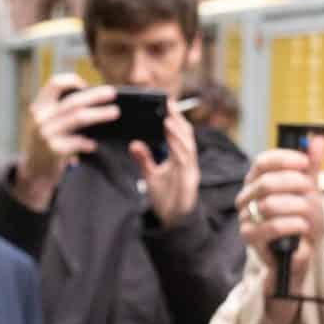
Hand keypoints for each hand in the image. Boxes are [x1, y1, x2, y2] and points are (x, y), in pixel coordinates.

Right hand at [14, 74, 118, 208]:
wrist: (32, 172)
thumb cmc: (44, 144)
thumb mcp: (45, 122)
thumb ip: (60, 110)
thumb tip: (92, 96)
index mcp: (38, 107)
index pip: (54, 84)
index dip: (72, 81)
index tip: (86, 85)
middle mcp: (40, 118)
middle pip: (73, 101)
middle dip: (95, 96)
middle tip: (112, 93)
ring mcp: (46, 134)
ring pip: (78, 118)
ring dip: (99, 114)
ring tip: (114, 112)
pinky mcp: (53, 150)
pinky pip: (77, 143)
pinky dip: (88, 143)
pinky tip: (94, 145)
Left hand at [132, 104, 199, 226]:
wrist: (174, 221)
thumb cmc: (166, 197)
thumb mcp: (150, 176)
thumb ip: (144, 159)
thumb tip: (133, 144)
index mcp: (179, 157)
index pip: (177, 132)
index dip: (174, 117)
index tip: (165, 102)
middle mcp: (187, 160)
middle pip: (185, 134)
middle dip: (177, 118)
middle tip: (167, 103)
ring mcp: (190, 169)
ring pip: (188, 145)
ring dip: (178, 132)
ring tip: (168, 118)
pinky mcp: (190, 180)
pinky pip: (186, 161)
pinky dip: (179, 149)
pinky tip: (172, 141)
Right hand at [235, 143, 323, 323]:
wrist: (298, 252)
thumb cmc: (300, 220)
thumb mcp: (309, 190)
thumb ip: (311, 166)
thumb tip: (317, 139)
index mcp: (258, 181)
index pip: (263, 162)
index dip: (284, 159)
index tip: (304, 162)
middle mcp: (247, 196)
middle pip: (266, 182)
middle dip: (293, 184)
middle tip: (309, 189)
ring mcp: (246, 217)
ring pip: (270, 205)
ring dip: (296, 207)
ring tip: (308, 214)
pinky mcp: (250, 236)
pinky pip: (271, 227)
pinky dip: (292, 225)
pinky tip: (302, 226)